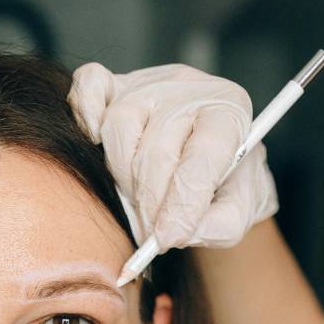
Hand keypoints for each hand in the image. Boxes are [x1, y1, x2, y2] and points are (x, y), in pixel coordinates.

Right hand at [67, 62, 278, 252]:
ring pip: (120, 125)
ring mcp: (148, 84)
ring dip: (122, 176)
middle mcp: (189, 90)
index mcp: (229, 115)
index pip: (203, 157)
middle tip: (150, 233)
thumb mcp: (238, 213)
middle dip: (150, 202)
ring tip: (136, 199)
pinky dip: (85, 113)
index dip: (182, 205)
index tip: (168, 238)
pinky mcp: (115, 85)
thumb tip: (173, 232)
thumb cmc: (223, 186)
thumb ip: (217, 225)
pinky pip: (91, 86)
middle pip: (157, 148)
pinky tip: (96, 143)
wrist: (212, 160)